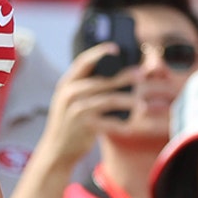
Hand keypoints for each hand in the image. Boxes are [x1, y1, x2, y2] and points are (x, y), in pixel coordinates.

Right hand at [34, 43, 135, 168]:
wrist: (56, 150)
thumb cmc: (69, 123)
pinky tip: (131, 125)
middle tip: (141, 75)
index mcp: (67, 84)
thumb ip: (85, 88)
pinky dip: (123, 124)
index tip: (116, 48)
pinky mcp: (85, 126)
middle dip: (125, 77)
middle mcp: (70, 94)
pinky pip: (111, 122)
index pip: (84, 62)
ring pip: (110, 100)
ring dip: (129, 101)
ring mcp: (77, 110)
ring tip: (142, 104)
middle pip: (103, 81)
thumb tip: (116, 75)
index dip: (100, 52)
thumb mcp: (70, 101)